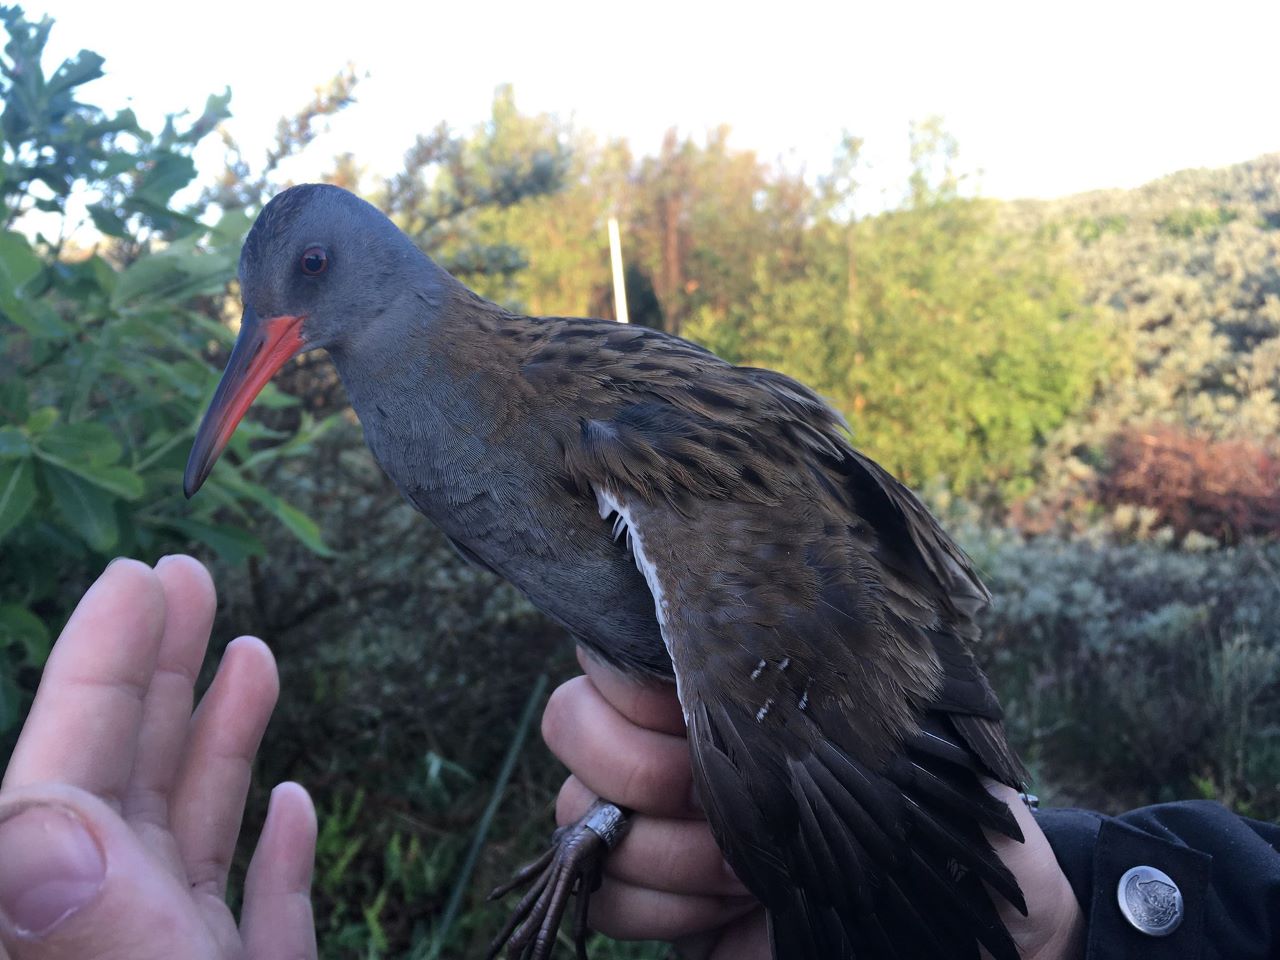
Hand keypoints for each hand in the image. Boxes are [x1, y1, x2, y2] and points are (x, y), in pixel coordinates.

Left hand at [0, 556, 316, 959]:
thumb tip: (30, 822)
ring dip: (221, 739)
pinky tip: (294, 804)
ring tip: (250, 652)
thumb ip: (87, 923)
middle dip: (163, 670)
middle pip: (129, 780)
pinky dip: (277, 854)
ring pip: (194, 836)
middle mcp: (110, 937)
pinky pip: (259, 914)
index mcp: (61, 924)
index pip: (69, 770)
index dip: (99, 664)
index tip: (136, 578)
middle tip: (190, 576)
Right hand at [542, 648, 1083, 959]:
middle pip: (571, 721)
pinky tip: (735, 908)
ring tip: (756, 869)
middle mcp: (668, 737)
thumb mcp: (893, 721)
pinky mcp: (651, 901)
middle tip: (726, 797)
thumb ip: (816, 663)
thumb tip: (743, 604)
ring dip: (673, 850)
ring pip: (576, 812)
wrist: (954, 919)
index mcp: (718, 676)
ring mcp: (650, 821)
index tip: (704, 700)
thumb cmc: (930, 803)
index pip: (615, 642)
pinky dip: (665, 907)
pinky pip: (603, 898)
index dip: (637, 678)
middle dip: (644, 765)